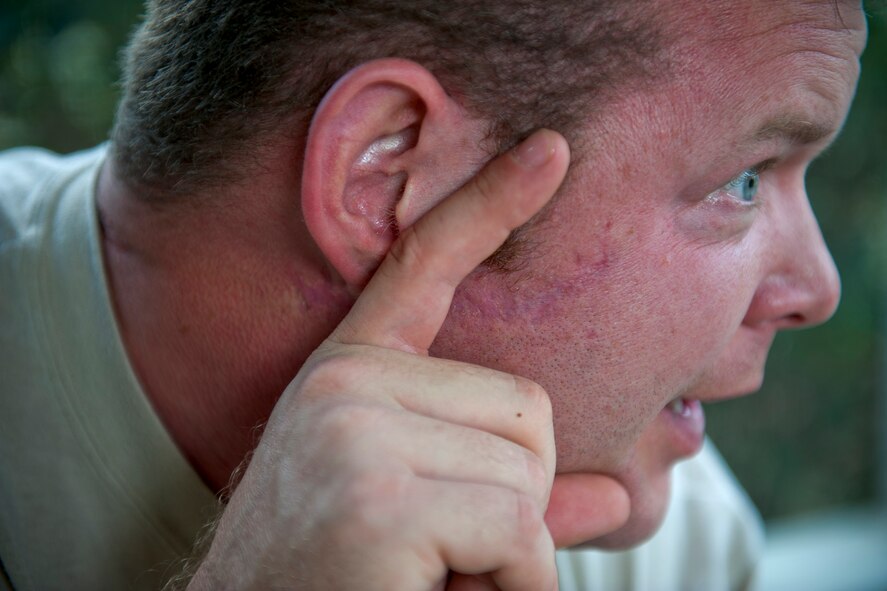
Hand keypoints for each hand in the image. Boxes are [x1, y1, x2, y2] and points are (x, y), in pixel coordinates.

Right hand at [189, 130, 629, 590]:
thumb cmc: (341, 575)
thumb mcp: (419, 515)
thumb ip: (513, 496)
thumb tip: (615, 495)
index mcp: (349, 374)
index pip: (423, 270)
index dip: (487, 205)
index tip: (549, 151)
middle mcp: (343, 384)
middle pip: (526, 410)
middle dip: (515, 501)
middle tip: (445, 555)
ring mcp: (353, 432)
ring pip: (526, 476)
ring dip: (509, 555)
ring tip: (433, 578)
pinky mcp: (376, 501)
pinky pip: (517, 532)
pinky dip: (511, 586)